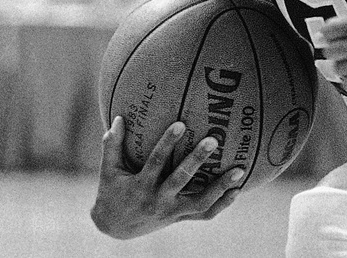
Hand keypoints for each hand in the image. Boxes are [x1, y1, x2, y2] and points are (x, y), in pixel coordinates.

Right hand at [90, 117, 244, 238]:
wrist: (115, 228)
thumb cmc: (111, 192)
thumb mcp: (108, 170)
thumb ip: (112, 144)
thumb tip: (119, 118)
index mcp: (141, 186)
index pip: (156, 161)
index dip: (167, 143)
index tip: (181, 124)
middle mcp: (158, 200)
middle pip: (181, 180)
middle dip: (197, 160)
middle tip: (213, 140)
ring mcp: (172, 212)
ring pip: (200, 202)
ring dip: (220, 187)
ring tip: (239, 170)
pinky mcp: (180, 218)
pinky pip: (205, 214)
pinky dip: (222, 204)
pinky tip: (237, 190)